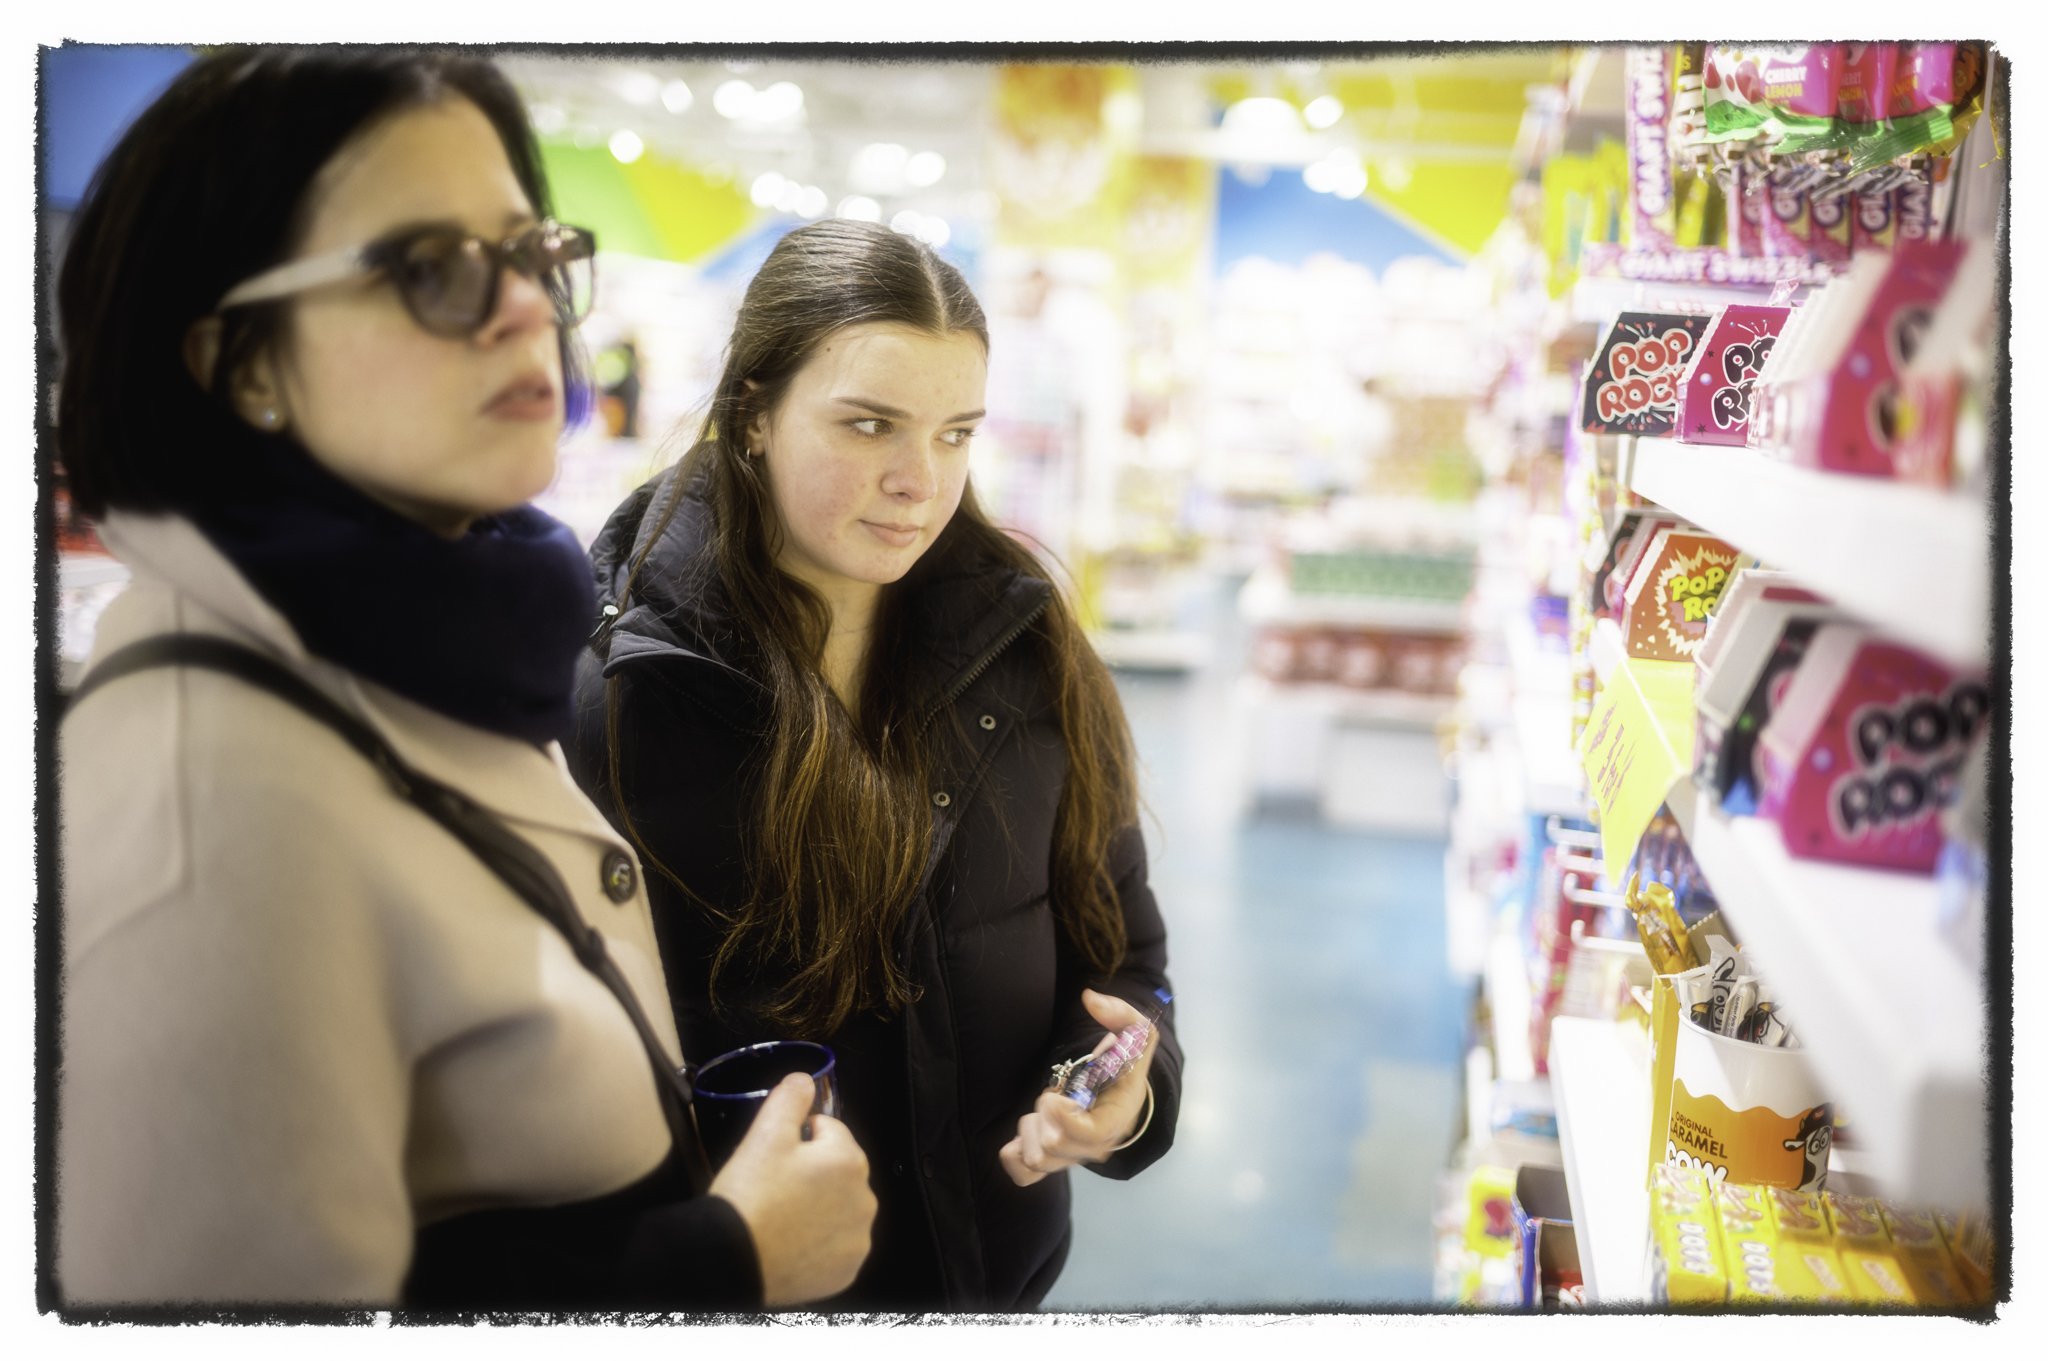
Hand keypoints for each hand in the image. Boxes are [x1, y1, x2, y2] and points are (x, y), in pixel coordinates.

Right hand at [708, 1073, 876, 1305]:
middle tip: (773, 1188)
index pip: (828, 1131)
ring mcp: (857, 1240)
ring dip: (818, 1209)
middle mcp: (864, 1200)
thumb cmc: (749, 1196)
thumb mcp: (765, 1134)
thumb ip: (790, 1098)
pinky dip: (818, 1244)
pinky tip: (790, 1244)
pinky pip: (834, 1247)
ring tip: (780, 1218)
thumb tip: (805, 1079)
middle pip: (837, 1171)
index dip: (796, 1138)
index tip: (773, 1157)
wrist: (730, 1261)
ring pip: (838, 1209)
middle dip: (811, 1174)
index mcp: (849, 1160)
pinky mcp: (845, 1272)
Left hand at [999, 989, 1156, 1187]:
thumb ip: (1120, 1013)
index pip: (1088, 1135)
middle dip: (1044, 1115)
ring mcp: (1071, 1159)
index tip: (1053, 1094)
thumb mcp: (1135, 1034)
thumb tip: (1089, 999)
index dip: (1062, 1115)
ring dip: (1031, 1129)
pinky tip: (1028, 1127)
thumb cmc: (1125, 1065)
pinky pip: (1022, 1174)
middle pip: (1053, 1148)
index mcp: (1115, 1120)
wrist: (1119, 1096)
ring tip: (1045, 1109)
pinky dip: (1014, 1153)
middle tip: (1054, 1095)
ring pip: (1036, 1160)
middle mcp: (1094, 1147)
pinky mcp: (1050, 1164)